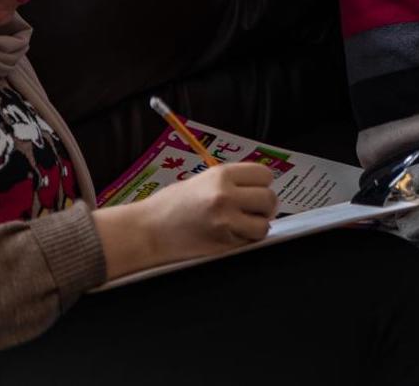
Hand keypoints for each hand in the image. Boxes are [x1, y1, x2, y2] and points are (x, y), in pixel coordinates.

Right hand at [93, 163, 278, 280]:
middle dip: (264, 206)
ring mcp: (225, 220)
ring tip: (242, 225)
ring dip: (258, 225)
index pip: (264, 174)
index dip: (263, 184)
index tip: (256, 190)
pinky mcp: (224, 243)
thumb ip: (231, 182)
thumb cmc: (171, 205)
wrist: (148, 230)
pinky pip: (250, 241)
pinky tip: (230, 236)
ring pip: (265, 223)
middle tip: (253, 211)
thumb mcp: (203, 181)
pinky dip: (246, 240)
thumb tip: (260, 187)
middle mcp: (225, 195)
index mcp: (221, 175)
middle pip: (269, 198)